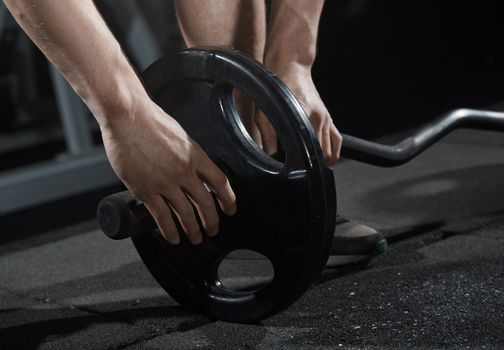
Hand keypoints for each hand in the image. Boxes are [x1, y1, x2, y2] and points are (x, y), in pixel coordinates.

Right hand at [100, 98, 236, 244]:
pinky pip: (161, 217)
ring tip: (194, 239)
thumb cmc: (151, 121)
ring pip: (185, 214)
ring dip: (192, 230)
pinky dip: (168, 231)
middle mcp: (184, 171)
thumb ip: (188, 154)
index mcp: (195, 155)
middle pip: (205, 204)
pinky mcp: (146, 190)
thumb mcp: (180, 135)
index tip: (230, 210)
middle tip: (212, 231)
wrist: (126, 116)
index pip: (220, 182)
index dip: (228, 199)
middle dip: (211, 222)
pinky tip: (172, 238)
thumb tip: (194, 169)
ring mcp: (165, 182)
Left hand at [254, 62, 341, 165]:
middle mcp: (318, 119)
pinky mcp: (328, 118)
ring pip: (330, 151)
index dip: (299, 165)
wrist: (291, 66)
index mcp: (303, 115)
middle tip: (296, 170)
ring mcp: (326, 119)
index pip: (305, 150)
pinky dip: (331, 153)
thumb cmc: (276, 88)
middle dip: (311, 166)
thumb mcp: (264, 113)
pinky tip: (321, 159)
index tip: (290, 171)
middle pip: (321, 155)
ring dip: (321, 162)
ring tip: (308, 168)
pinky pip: (336, 141)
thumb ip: (268, 136)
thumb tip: (271, 157)